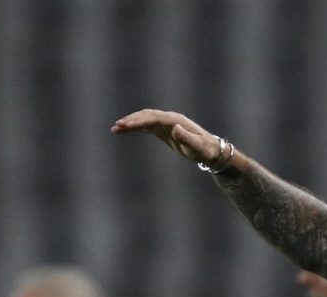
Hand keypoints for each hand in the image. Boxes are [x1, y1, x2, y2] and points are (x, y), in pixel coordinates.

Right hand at [110, 109, 225, 166]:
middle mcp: (169, 119)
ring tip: (115, 129)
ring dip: (130, 123)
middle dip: (131, 120)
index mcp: (175, 121)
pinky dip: (135, 128)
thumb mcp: (197, 147)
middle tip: (117, 126)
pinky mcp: (164, 130)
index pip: (154, 117)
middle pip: (147, 116)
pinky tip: (124, 131)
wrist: (211, 151)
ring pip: (144, 120)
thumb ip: (186, 138)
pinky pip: (146, 126)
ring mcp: (166, 124)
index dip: (139, 121)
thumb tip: (175, 129)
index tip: (127, 126)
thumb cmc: (205, 150)